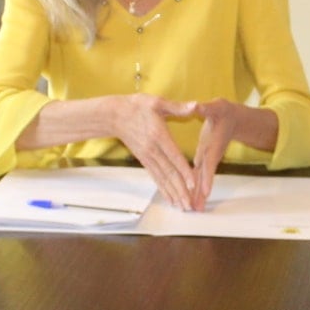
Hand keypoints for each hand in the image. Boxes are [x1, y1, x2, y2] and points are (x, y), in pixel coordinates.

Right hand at [111, 95, 204, 211]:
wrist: (114, 115)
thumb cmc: (137, 106)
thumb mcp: (157, 102)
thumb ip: (177, 107)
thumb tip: (195, 106)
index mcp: (159, 135)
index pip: (174, 156)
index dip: (184, 171)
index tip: (192, 184)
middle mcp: (153, 150)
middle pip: (169, 173)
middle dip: (180, 190)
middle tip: (189, 204)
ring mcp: (147, 157)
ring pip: (162, 178)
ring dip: (173, 193)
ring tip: (182, 207)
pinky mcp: (144, 160)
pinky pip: (155, 177)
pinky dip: (163, 189)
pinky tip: (170, 199)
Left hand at [159, 97, 277, 209]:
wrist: (233, 119)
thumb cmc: (223, 112)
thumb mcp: (216, 107)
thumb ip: (206, 108)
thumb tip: (197, 106)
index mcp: (212, 144)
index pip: (208, 162)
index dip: (206, 176)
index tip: (204, 189)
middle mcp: (210, 155)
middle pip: (205, 176)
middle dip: (201, 193)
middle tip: (196, 208)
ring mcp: (207, 159)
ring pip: (202, 179)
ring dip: (198, 194)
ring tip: (195, 209)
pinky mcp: (204, 159)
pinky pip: (199, 176)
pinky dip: (196, 188)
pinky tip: (193, 199)